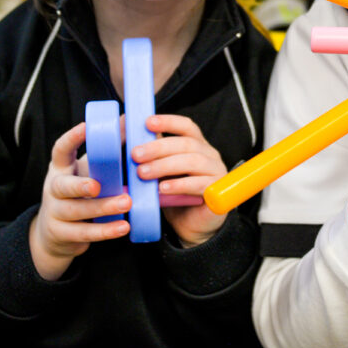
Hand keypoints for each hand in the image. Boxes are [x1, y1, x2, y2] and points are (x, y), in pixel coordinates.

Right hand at [29, 122, 130, 280]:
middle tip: (98, 185)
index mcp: (60, 169)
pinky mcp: (63, 234)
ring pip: (77, 211)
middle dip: (80, 186)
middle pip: (63, 187)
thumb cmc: (78, 192)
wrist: (54, 233)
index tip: (85, 126)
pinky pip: (85, 233)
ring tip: (126, 203)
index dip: (71, 138)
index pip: (60, 150)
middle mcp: (54, 189)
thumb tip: (129, 121)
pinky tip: (123, 227)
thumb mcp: (88, 170)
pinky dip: (105, 231)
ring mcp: (56, 213)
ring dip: (102, 208)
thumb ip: (106, 150)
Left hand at [131, 114, 227, 246]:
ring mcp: (216, 172)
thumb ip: (152, 154)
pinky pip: (199, 184)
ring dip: (164, 165)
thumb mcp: (161, 171)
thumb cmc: (174, 194)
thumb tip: (129, 136)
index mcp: (197, 145)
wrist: (189, 226)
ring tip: (143, 173)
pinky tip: (162, 188)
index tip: (147, 122)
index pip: (186, 126)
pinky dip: (179, 185)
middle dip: (158, 147)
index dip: (168, 121)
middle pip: (186, 143)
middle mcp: (210, 155)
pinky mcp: (217, 191)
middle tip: (135, 154)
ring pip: (193, 161)